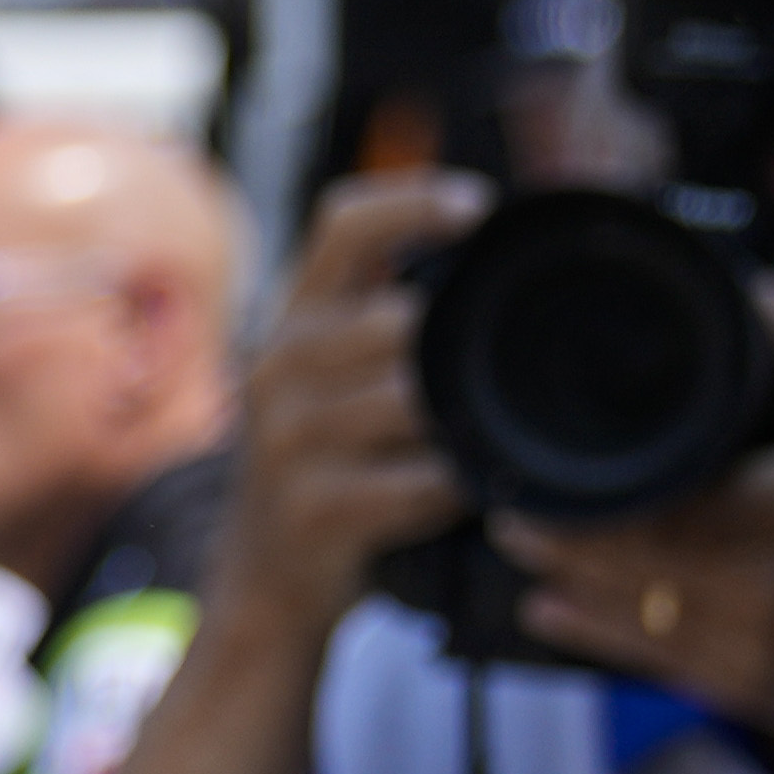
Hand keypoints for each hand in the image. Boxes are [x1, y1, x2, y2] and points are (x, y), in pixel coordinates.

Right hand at [212, 166, 480, 652]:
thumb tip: (501, 255)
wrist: (267, 571)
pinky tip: (467, 490)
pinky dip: (457, 485)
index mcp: (293, 317)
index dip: (412, 202)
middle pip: (394, 318)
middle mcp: (277, 365)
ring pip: (410, 399)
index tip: (479, 207)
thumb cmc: (331, 457)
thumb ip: (395, 319)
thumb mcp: (338, 374)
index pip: (342, 224)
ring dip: (464, 419)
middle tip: (505, 363)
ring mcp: (287, 440)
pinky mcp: (311, 507)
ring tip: (488, 432)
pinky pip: (417, 482)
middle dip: (457, 342)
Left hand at [496, 282, 773, 762]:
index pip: (656, 506)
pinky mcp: (748, 692)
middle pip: (623, 564)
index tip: (535, 465)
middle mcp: (763, 592)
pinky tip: (550, 610)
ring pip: (625, 617)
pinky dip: (593, 634)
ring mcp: (750, 652)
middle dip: (553, 535)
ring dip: (565, 581)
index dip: (583, 492)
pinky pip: (650, 664)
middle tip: (505, 501)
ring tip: (522, 545)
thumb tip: (765, 296)